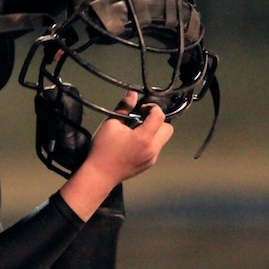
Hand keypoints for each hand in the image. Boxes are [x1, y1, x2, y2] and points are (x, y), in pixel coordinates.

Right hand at [58, 91, 172, 220]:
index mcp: (144, 137)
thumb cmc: (103, 148)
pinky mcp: (149, 164)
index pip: (159, 116)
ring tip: (136, 131)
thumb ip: (124, 108)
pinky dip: (149, 141)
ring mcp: (153, 158)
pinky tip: (134, 143)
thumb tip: (133, 94)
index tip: (141, 108)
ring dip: (154, 131)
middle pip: (168, 128)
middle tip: (141, 119)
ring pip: (163, 139)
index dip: (152, 108)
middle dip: (157, 120)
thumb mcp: (110, 124)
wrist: (100, 174)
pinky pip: (156, 148)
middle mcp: (153, 148)